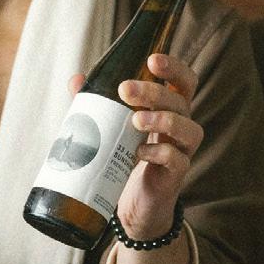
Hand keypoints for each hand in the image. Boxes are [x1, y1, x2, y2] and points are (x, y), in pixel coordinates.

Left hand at [68, 50, 203, 242]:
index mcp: (169, 108)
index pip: (183, 81)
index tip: (152, 60)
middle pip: (180, 100)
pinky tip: (138, 152)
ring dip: (162, 119)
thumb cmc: (125, 156)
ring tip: (135, 120)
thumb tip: (76, 79)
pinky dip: (159, 152)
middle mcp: (181, 125)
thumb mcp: (111, 126)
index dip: (174, 67)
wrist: (133, 203)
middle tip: (125, 89)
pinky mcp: (176, 174)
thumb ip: (97, 103)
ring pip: (187, 127)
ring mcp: (182, 150)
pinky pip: (177, 158)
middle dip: (154, 91)